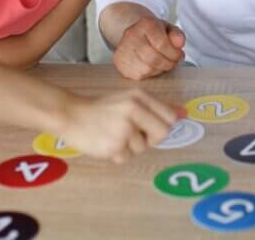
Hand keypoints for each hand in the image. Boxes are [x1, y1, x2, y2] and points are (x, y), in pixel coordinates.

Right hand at [59, 89, 177, 162]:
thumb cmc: (102, 109)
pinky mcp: (114, 146)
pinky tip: (105, 142)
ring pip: (143, 148)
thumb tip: (184, 113)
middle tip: (132, 133)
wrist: (71, 115)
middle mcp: (133, 109)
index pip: (169, 117)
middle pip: (162, 133)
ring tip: (113, 135)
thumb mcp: (129, 99)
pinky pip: (127, 158)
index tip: (149, 127)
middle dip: (150, 138)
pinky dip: (117, 155)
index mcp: (139, 96)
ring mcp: (123, 128)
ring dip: (130, 146)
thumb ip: (156, 107)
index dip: (162, 125)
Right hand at [112, 17, 184, 79]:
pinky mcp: (121, 64)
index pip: (161, 44)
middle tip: (174, 61)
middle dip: (168, 63)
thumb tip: (180, 43)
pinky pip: (140, 75)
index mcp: (145, 24)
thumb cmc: (155, 33)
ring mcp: (123, 50)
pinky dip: (150, 73)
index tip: (179, 55)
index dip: (174, 53)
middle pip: (154, 58)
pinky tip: (153, 66)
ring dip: (160, 69)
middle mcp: (131, 36)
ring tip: (164, 62)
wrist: (136, 34)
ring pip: (147, 69)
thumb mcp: (169, 29)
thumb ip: (177, 35)